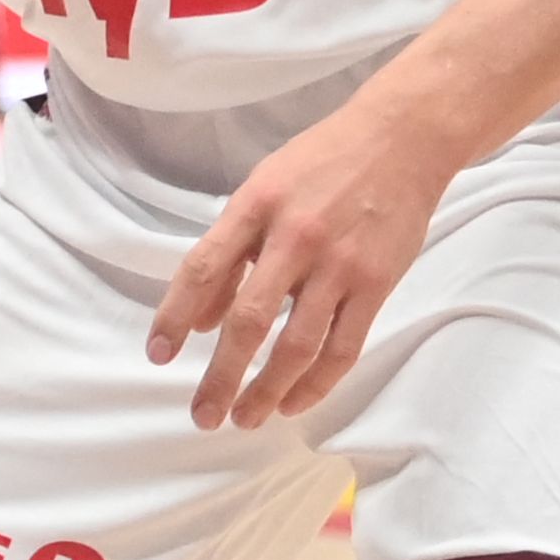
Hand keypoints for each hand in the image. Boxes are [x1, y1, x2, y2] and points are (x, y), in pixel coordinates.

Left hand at [144, 96, 457, 429]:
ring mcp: (340, 265)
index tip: (159, 354)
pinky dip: (317, 382)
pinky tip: (293, 402)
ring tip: (244, 419)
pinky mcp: (378, 284)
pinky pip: (343, 346)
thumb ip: (230, 251)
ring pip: (297, 344)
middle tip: (202, 414)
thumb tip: (200, 321)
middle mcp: (294, 238)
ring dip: (266, 389)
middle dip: (221, 374)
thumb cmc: (320, 163)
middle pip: (248, 320)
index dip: (176, 315)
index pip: (203, 269)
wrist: (401, 140)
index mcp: (254, 206)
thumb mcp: (260, 188)